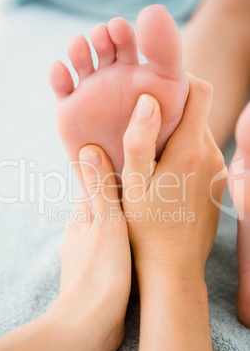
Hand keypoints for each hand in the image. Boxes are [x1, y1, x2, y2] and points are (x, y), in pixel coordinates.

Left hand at [50, 143, 131, 350]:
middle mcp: (80, 230)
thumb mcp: (106, 222)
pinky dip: (123, 241)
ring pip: (108, 227)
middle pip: (102, 204)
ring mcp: (86, 251)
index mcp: (82, 214)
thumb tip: (89, 149)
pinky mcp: (95, 271)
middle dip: (120, 196)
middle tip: (147, 188)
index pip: (96, 182)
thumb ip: (100, 188)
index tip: (134, 162)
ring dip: (123, 221)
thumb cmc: (101, 271)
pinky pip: (110, 247)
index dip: (113, 171)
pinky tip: (138, 245)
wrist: (91, 324)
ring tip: (147, 215)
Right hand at [121, 75, 223, 350]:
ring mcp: (217, 171)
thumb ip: (139, 142)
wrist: (173, 269)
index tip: (157, 87)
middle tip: (143, 121)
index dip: (180, 80)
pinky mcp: (217, 185)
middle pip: (198, 112)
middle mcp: (211, 156)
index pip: (200, 92)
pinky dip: (184, 153)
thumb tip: (148, 101)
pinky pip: (202, 155)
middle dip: (173, 110)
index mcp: (189, 151)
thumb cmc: (147, 230)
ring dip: (176, 134)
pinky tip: (165, 174)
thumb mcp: (133, 187)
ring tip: (151, 152)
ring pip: (198, 134)